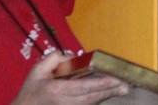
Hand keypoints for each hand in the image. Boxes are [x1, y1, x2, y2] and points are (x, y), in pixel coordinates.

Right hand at [13, 52, 128, 103]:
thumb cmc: (31, 90)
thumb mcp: (37, 70)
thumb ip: (55, 59)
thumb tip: (73, 57)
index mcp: (56, 90)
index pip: (82, 86)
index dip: (99, 83)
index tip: (114, 79)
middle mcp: (64, 102)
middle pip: (91, 97)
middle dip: (109, 90)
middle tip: (126, 84)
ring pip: (91, 103)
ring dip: (107, 95)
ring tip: (123, 88)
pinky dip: (99, 99)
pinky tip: (110, 92)